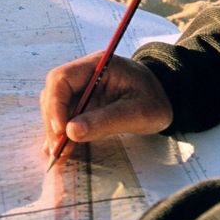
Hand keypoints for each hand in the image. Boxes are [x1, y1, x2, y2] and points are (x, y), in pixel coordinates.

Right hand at [40, 54, 171, 161]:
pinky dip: (61, 132)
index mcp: (98, 65)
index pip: (62, 78)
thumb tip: (71, 131)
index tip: (61, 131)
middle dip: (53, 121)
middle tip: (57, 149)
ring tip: (59, 153)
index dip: (55, 104)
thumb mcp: (138, 112)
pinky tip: (61, 149)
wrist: (166, 98)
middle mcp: (85, 74)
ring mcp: (83, 88)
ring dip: (54, 129)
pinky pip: (65, 115)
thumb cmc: (155, 101)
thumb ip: (107, 120)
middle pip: (54, 93)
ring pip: (56, 106)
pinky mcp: (84, 103)